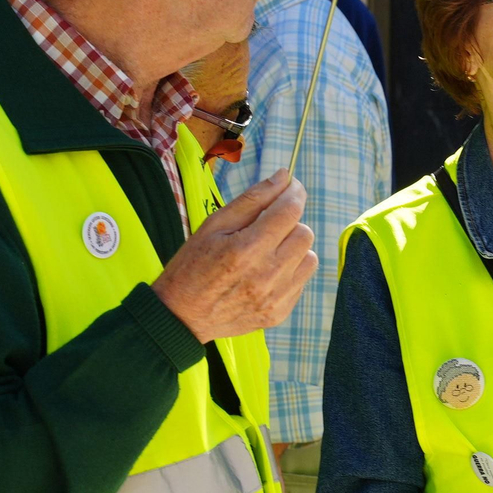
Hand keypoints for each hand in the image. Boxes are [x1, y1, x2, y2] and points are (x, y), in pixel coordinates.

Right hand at [153, 169, 316, 342]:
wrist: (181, 315)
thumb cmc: (193, 265)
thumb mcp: (214, 225)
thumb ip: (253, 199)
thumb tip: (284, 176)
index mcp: (246, 249)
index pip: (290, 211)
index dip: (294, 193)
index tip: (292, 187)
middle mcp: (266, 275)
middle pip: (305, 233)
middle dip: (290, 223)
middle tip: (268, 226)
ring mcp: (275, 297)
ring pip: (310, 257)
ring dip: (294, 248)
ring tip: (267, 251)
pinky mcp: (280, 312)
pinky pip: (303, 280)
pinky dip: (290, 270)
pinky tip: (266, 272)